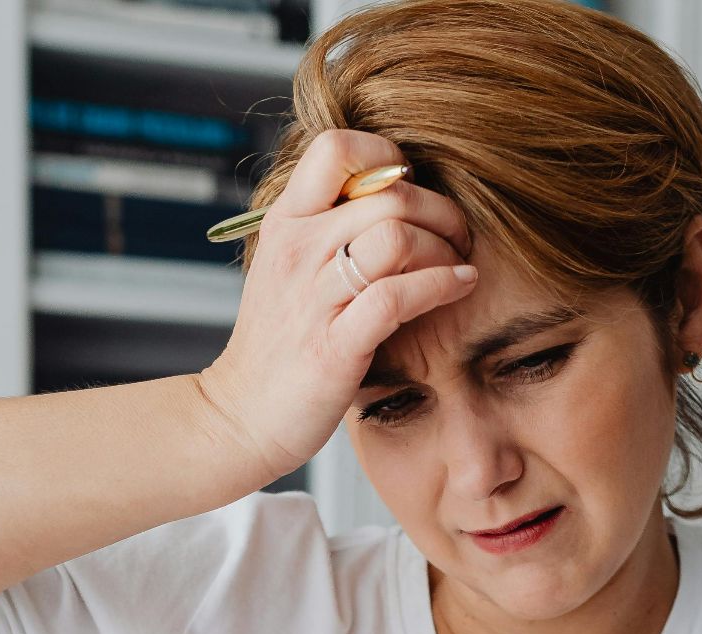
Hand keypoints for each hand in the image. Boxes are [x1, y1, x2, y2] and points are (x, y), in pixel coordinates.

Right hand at [196, 128, 476, 480]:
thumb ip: (328, 227)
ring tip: (458, 262)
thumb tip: (391, 189)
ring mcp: (314, 297)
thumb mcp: (290, 267)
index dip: (387, 156)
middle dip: (440, 210)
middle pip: (388, 194)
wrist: (241, 416)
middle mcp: (297, 250)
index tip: (410, 189)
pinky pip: (397, 295)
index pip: (336, 148)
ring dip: (444, 247)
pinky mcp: (335, 344)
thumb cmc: (279, 344)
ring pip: (397, 237)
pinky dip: (442, 285)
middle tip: (457, 234)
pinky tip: (459, 286)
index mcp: (286, 222)